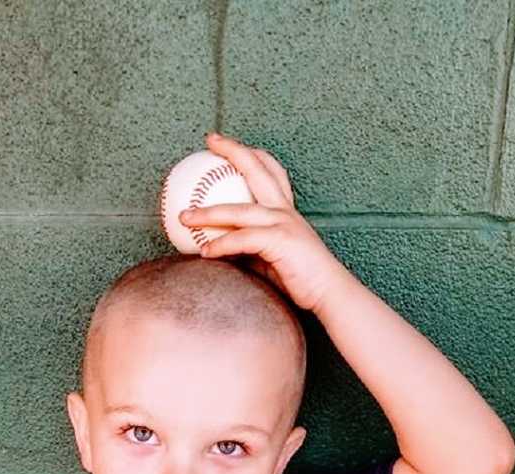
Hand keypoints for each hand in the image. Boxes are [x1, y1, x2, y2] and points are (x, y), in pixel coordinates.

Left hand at [179, 132, 347, 312]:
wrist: (329, 293)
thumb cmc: (301, 279)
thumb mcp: (270, 257)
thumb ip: (248, 248)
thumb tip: (218, 248)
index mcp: (285, 210)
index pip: (270, 171)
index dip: (250, 153)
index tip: (227, 145)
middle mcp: (284, 210)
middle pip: (257, 170)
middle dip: (233, 150)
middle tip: (210, 140)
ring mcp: (283, 223)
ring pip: (238, 210)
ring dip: (208, 212)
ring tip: (184, 216)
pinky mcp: (280, 241)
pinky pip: (242, 239)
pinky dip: (221, 245)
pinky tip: (203, 252)